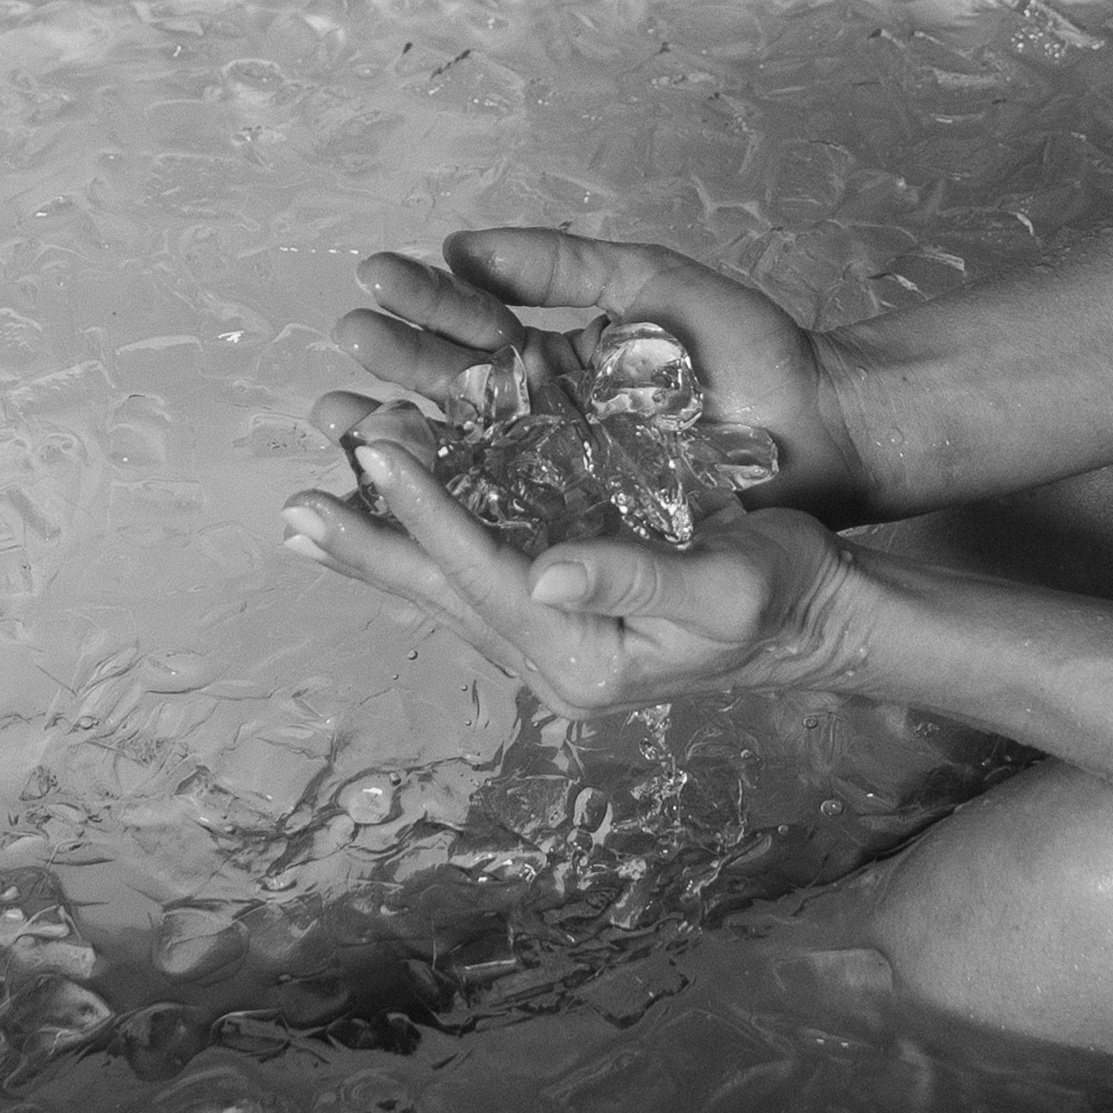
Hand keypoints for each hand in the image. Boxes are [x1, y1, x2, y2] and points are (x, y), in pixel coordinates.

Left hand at [280, 440, 865, 717]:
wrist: (821, 614)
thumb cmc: (786, 591)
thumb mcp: (727, 585)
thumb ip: (636, 576)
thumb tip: (546, 572)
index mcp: (589, 657)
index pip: (489, 576)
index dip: (429, 511)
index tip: (374, 454)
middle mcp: (557, 657)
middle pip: (445, 593)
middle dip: (368, 545)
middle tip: (291, 507)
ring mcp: (556, 637)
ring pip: (450, 586)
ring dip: (382, 544)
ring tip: (309, 509)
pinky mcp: (563, 612)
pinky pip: (478, 574)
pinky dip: (427, 541)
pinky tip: (389, 513)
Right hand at [314, 228, 876, 524]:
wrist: (829, 425)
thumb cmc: (754, 351)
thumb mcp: (655, 286)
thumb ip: (566, 267)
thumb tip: (461, 246)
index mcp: (561, 354)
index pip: (477, 321)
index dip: (426, 300)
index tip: (373, 274)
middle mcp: (551, 413)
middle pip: (458, 387)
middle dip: (398, 363)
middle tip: (345, 342)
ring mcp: (566, 470)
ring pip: (469, 453)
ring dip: (402, 435)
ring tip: (342, 415)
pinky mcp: (588, 523)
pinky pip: (514, 514)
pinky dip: (457, 502)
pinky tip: (402, 487)